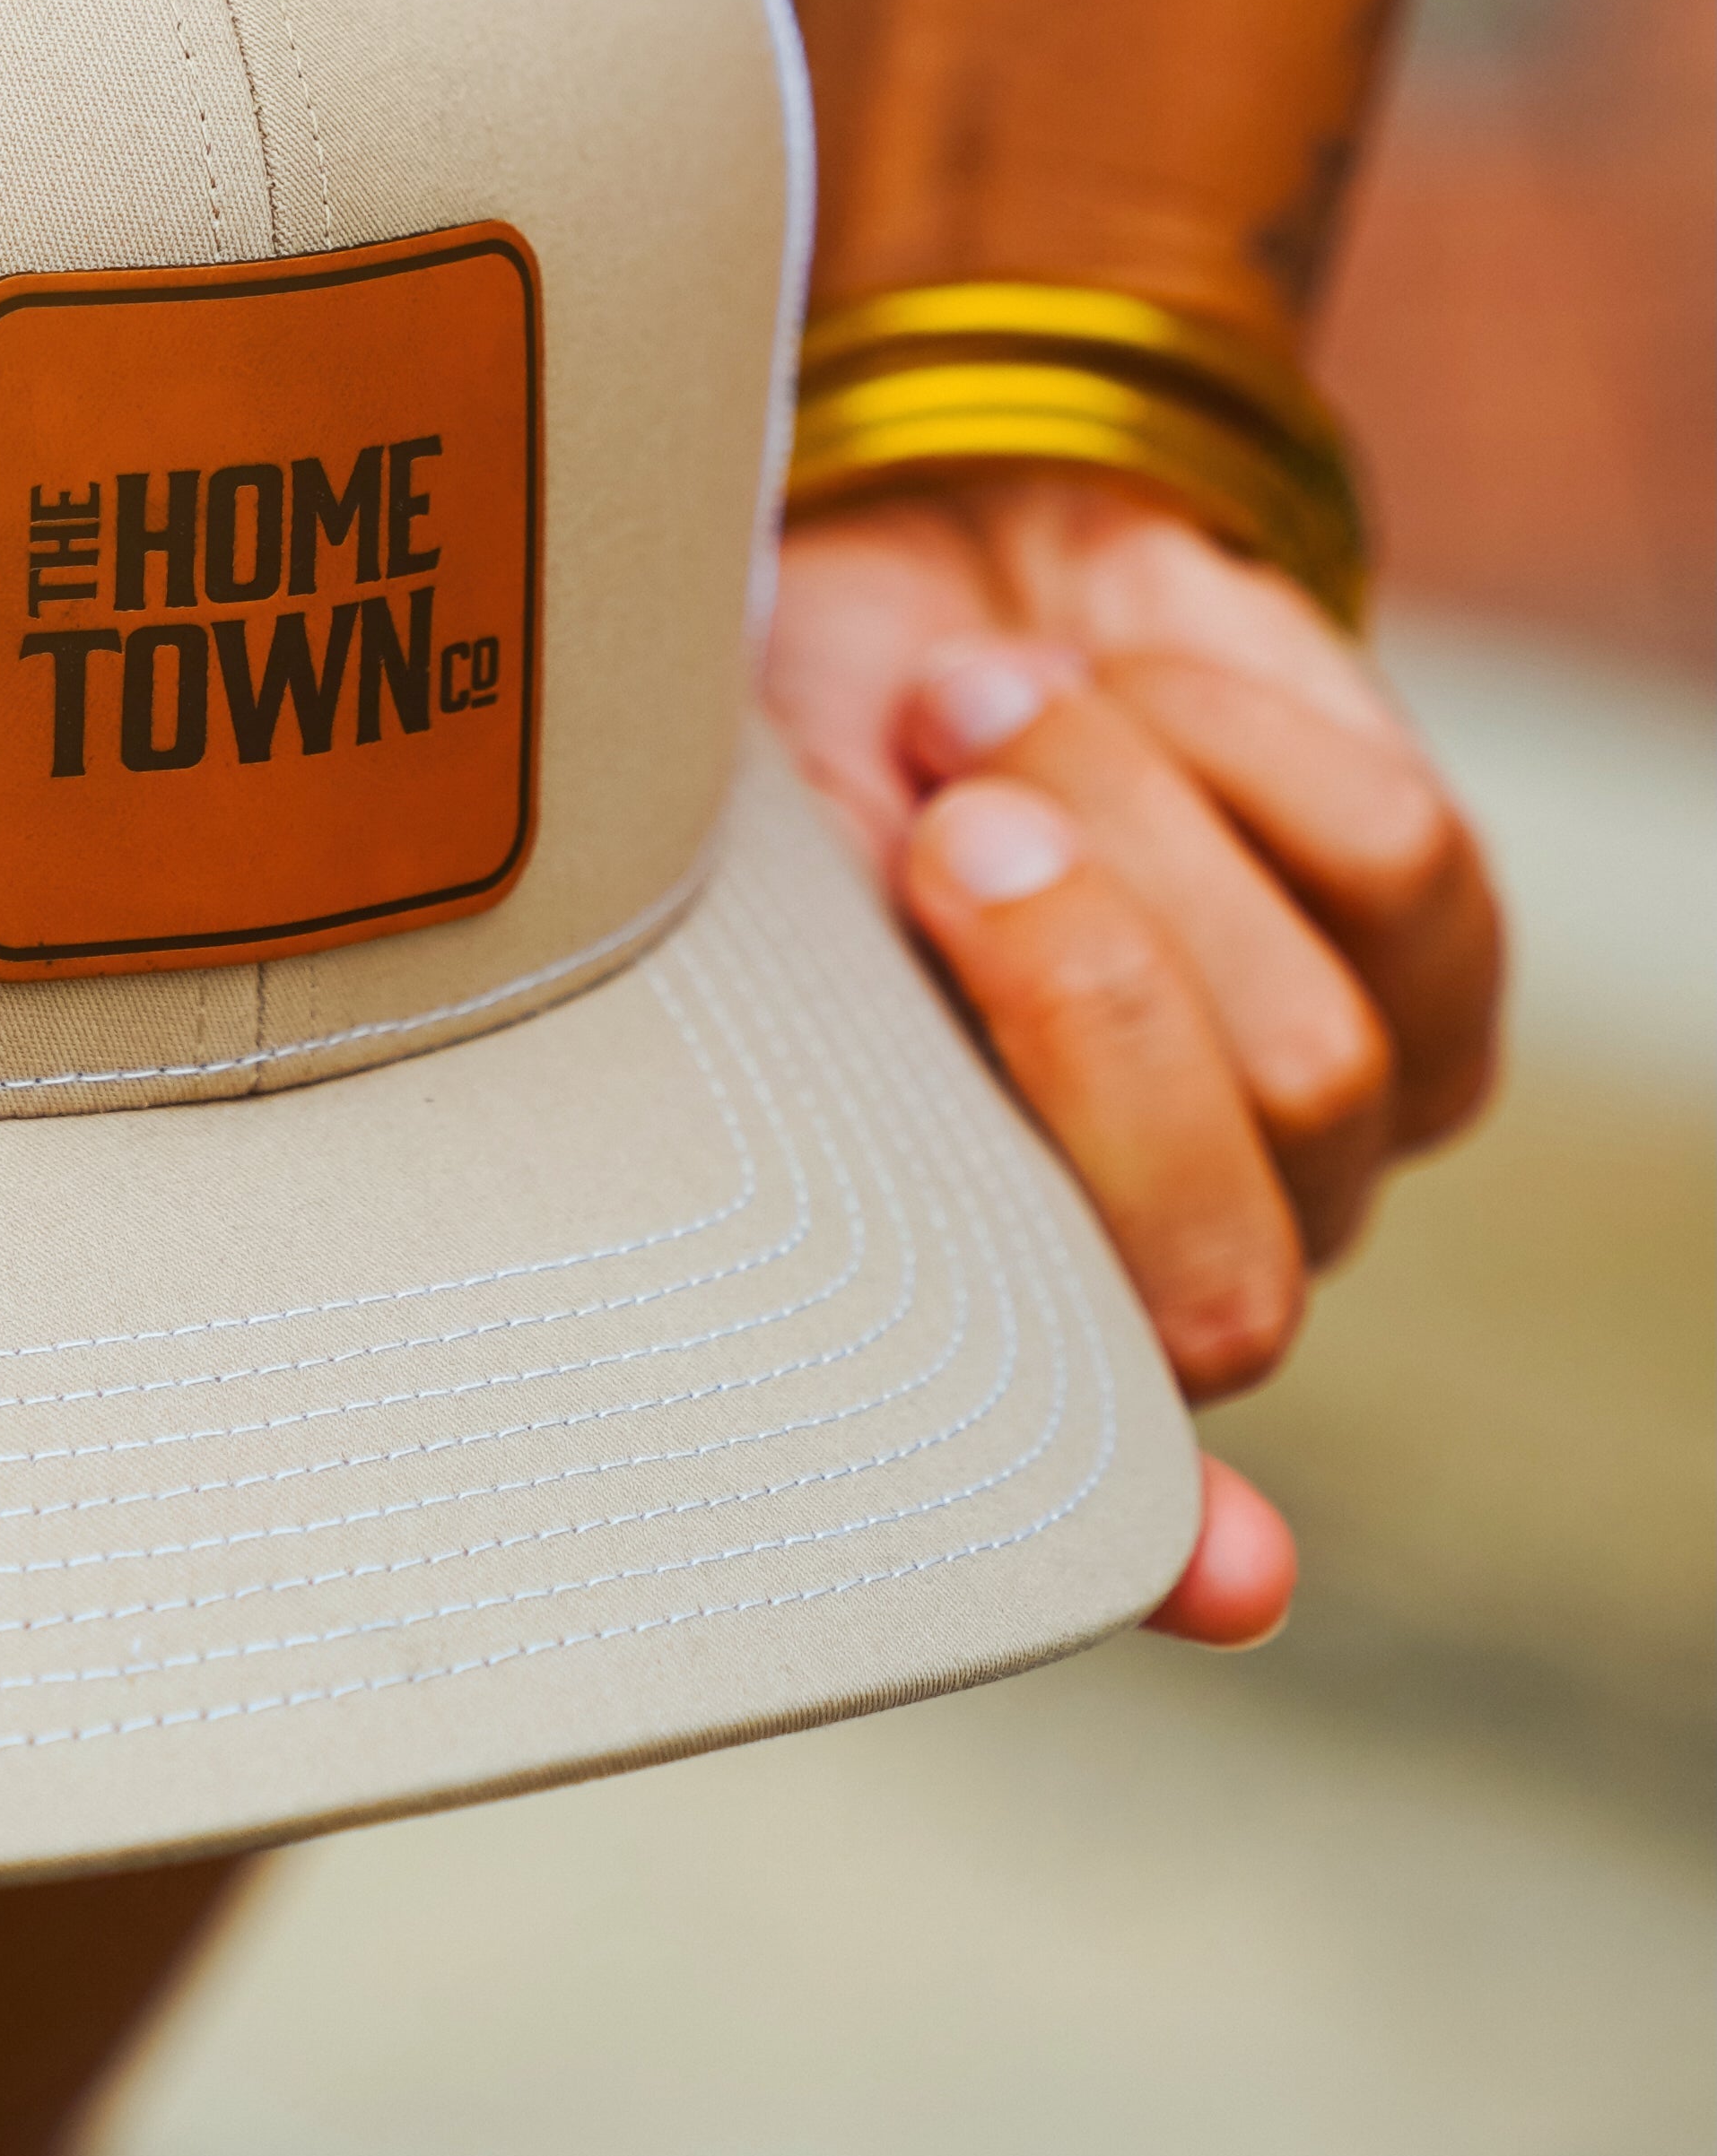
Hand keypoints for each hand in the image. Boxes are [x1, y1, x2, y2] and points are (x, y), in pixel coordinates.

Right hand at [764, 466, 1502, 1644]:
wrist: (883, 583)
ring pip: (1315, 1053)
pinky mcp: (1433, 947)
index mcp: (996, 1306)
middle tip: (942, 834)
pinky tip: (1099, 679)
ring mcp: (1328, 1113)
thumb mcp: (723, 931)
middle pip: (1231, 1251)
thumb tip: (990, 1406)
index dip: (1174, 1531)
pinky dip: (1218, 729)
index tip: (1229, 1572)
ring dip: (1124, 823)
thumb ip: (798, 1116)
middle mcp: (1187, 1260)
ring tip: (972, 715)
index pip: (1113, 1468)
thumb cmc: (776, 793)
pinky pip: (1392, 862)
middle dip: (1076, 1001)